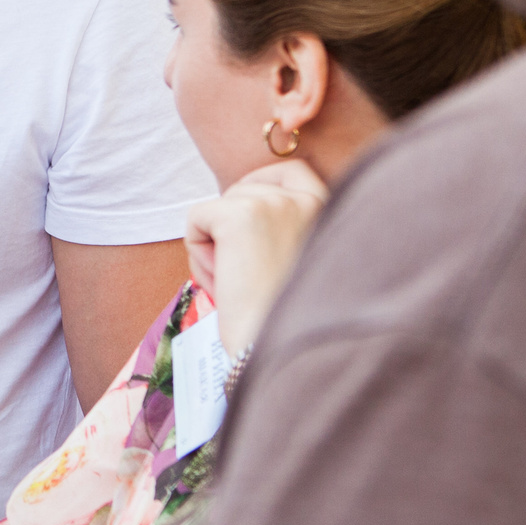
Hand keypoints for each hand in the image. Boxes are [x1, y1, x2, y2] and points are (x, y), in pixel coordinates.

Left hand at [185, 158, 328, 357]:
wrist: (284, 354)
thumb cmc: (285, 323)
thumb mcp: (295, 265)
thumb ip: (279, 232)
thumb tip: (230, 213)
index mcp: (330, 211)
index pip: (292, 170)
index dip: (258, 189)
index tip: (245, 225)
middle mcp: (306, 199)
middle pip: (242, 190)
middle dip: (231, 232)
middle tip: (246, 278)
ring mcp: (274, 202)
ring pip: (216, 208)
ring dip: (214, 249)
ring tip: (239, 286)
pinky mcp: (241, 214)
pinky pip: (195, 217)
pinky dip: (197, 254)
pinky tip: (223, 283)